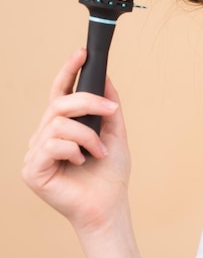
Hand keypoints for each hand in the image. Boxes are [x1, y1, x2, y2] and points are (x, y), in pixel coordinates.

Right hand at [22, 48, 131, 232]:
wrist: (108, 204)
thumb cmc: (109, 174)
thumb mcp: (115, 134)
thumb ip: (109, 108)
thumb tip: (106, 79)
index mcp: (63, 127)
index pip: (60, 93)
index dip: (68, 71)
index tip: (82, 53)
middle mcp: (46, 136)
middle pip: (59, 104)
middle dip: (88, 101)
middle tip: (111, 110)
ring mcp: (37, 152)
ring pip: (58, 123)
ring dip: (87, 135)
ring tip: (99, 151)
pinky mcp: (33, 170)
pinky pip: (52, 144)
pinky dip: (75, 150)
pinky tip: (83, 161)